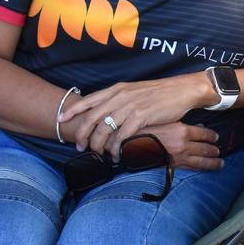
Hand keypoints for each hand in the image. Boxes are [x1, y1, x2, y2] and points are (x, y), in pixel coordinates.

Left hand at [60, 76, 205, 156]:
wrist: (182, 90)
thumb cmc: (161, 92)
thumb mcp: (136, 90)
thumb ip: (120, 99)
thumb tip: (108, 112)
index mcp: (117, 89)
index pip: (89, 100)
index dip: (73, 110)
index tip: (61, 119)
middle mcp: (120, 96)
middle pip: (92, 118)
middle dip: (83, 135)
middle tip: (80, 146)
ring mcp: (130, 106)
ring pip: (104, 129)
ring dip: (99, 145)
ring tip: (100, 153)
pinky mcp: (141, 117)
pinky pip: (122, 136)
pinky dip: (117, 148)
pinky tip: (118, 155)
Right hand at [141, 122, 223, 170]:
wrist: (129, 145)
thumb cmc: (144, 130)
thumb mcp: (164, 121)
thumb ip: (180, 124)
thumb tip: (196, 127)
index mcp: (182, 131)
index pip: (204, 134)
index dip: (212, 136)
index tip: (216, 137)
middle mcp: (184, 145)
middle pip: (206, 148)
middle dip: (214, 150)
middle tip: (219, 151)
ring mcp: (179, 157)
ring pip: (202, 161)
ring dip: (213, 162)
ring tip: (220, 163)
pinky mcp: (173, 166)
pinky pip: (191, 168)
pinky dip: (201, 169)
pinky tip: (205, 169)